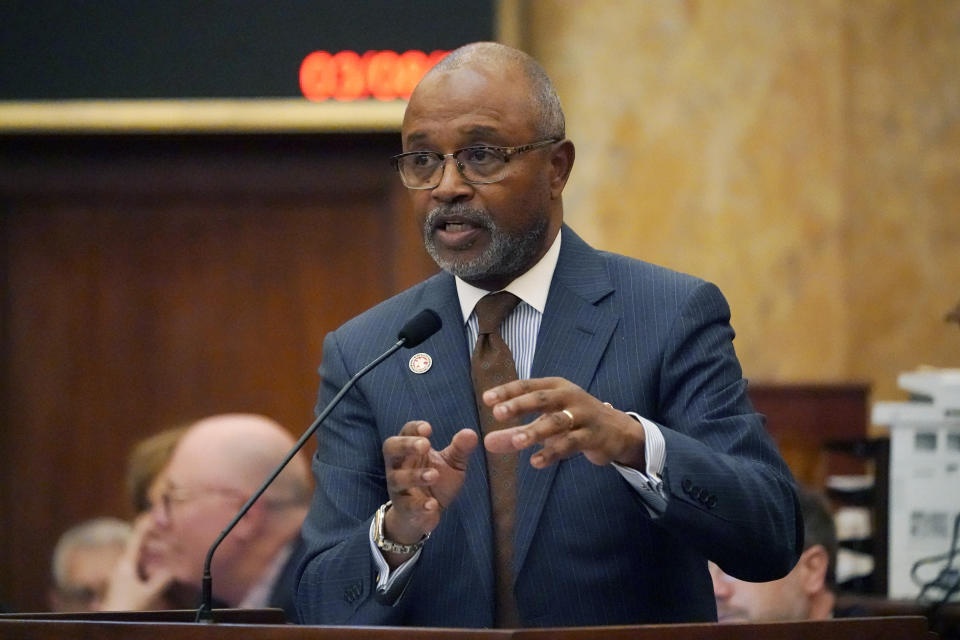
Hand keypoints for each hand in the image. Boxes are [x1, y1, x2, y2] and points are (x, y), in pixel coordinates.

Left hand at [99, 513, 174, 610]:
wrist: (112, 621)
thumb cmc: (127, 607)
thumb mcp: (149, 593)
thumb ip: (163, 579)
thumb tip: (175, 567)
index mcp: (125, 564)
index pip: (136, 539)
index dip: (145, 525)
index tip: (153, 513)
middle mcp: (122, 566)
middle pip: (137, 546)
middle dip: (151, 536)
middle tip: (164, 527)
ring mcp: (122, 574)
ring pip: (138, 556)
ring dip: (151, 550)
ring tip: (165, 544)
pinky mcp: (124, 582)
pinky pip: (138, 566)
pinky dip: (148, 561)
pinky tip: (157, 565)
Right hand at [381, 422, 477, 552]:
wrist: (425, 515)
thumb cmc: (437, 481)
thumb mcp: (451, 463)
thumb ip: (460, 449)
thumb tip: (471, 433)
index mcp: (410, 450)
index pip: (406, 431)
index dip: (414, 428)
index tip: (428, 428)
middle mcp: (399, 465)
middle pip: (391, 448)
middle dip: (406, 445)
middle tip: (425, 445)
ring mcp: (398, 487)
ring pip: (397, 478)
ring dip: (414, 476)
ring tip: (434, 475)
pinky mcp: (403, 508)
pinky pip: (407, 506)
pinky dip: (419, 505)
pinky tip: (432, 504)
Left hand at [482, 377, 645, 468]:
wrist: (616, 431)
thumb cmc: (572, 421)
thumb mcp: (544, 422)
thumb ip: (514, 433)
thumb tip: (487, 443)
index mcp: (555, 387)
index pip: (528, 385)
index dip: (507, 391)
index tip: (486, 399)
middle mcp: (570, 397)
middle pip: (542, 399)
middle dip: (520, 405)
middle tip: (498, 413)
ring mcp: (584, 416)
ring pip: (558, 422)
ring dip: (536, 431)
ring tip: (516, 441)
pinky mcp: (593, 436)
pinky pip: (571, 444)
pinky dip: (553, 452)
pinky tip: (535, 461)